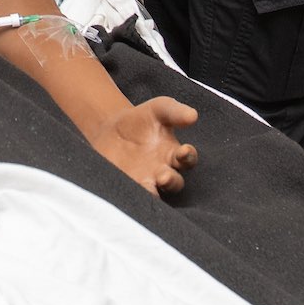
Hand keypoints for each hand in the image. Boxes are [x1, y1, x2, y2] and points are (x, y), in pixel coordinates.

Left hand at [83, 96, 199, 196]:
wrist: (110, 129)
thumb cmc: (142, 119)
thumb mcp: (159, 109)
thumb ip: (176, 111)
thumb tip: (193, 115)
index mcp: (174, 153)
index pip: (188, 159)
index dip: (188, 156)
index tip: (184, 151)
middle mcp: (163, 172)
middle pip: (174, 183)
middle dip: (171, 181)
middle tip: (163, 176)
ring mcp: (144, 182)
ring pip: (154, 195)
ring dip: (152, 194)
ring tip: (147, 189)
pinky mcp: (125, 186)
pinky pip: (130, 194)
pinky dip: (129, 194)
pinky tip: (124, 189)